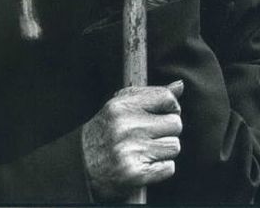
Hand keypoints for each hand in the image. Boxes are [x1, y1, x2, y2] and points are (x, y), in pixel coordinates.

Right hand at [82, 81, 183, 200]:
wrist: (79, 167)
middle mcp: (125, 127)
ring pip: (174, 146)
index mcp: (121, 106)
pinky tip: (145, 165)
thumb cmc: (105, 133)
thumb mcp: (120, 107)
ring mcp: (130, 151)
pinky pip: (169, 167)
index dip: (171, 107)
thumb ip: (151, 95)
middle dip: (167, 131)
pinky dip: (161, 168)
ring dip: (164, 150)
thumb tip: (180, 86)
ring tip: (146, 151)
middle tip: (150, 136)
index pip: (167, 98)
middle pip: (176, 123)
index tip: (164, 114)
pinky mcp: (134, 174)